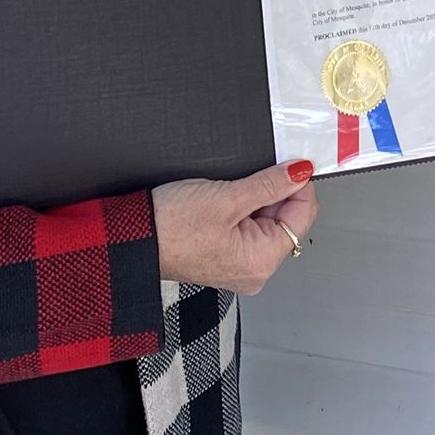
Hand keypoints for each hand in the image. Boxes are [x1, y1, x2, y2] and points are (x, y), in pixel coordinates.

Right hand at [152, 159, 317, 294]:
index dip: (298, 184)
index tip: (288, 163)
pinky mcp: (226, 256)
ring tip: (228, 192)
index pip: (303, 214)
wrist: (132, 237)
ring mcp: (240, 265)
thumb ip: (269, 184)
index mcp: (261, 262)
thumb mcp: (227, 196)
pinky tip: (222, 201)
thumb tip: (300, 172)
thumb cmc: (169, 227)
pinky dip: (241, 208)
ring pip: (266, 219)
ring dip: (255, 198)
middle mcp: (254, 270)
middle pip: (286, 218)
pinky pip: (247, 226)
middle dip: (273, 192)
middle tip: (246, 179)